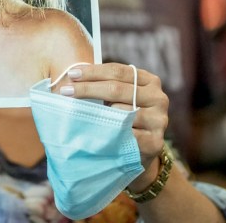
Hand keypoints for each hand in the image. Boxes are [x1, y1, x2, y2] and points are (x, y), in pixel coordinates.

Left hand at [54, 63, 167, 182]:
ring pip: (121, 112)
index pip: (118, 71)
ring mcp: (159, 120)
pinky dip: (109, 133)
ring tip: (80, 115)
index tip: (71, 74)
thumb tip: (72, 77)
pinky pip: (126, 135)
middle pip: (117, 89)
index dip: (93, 72)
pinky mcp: (155, 142)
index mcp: (150, 81)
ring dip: (98, 114)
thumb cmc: (124, 120)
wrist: (140, 155)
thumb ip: (105, 86)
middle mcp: (158, 98)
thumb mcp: (119, 99)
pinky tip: (96, 133)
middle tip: (65, 91)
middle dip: (87, 89)